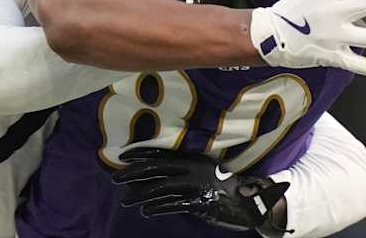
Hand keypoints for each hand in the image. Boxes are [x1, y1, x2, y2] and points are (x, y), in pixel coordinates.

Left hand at [112, 148, 289, 232]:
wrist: (251, 201)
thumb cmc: (225, 185)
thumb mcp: (205, 172)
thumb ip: (185, 172)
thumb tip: (158, 175)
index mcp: (193, 158)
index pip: (161, 153)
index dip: (141, 154)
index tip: (122, 157)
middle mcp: (192, 169)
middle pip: (156, 169)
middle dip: (133, 173)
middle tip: (114, 178)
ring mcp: (195, 186)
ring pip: (161, 188)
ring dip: (140, 195)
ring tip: (125, 200)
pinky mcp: (199, 203)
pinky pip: (173, 205)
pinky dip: (158, 208)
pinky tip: (146, 211)